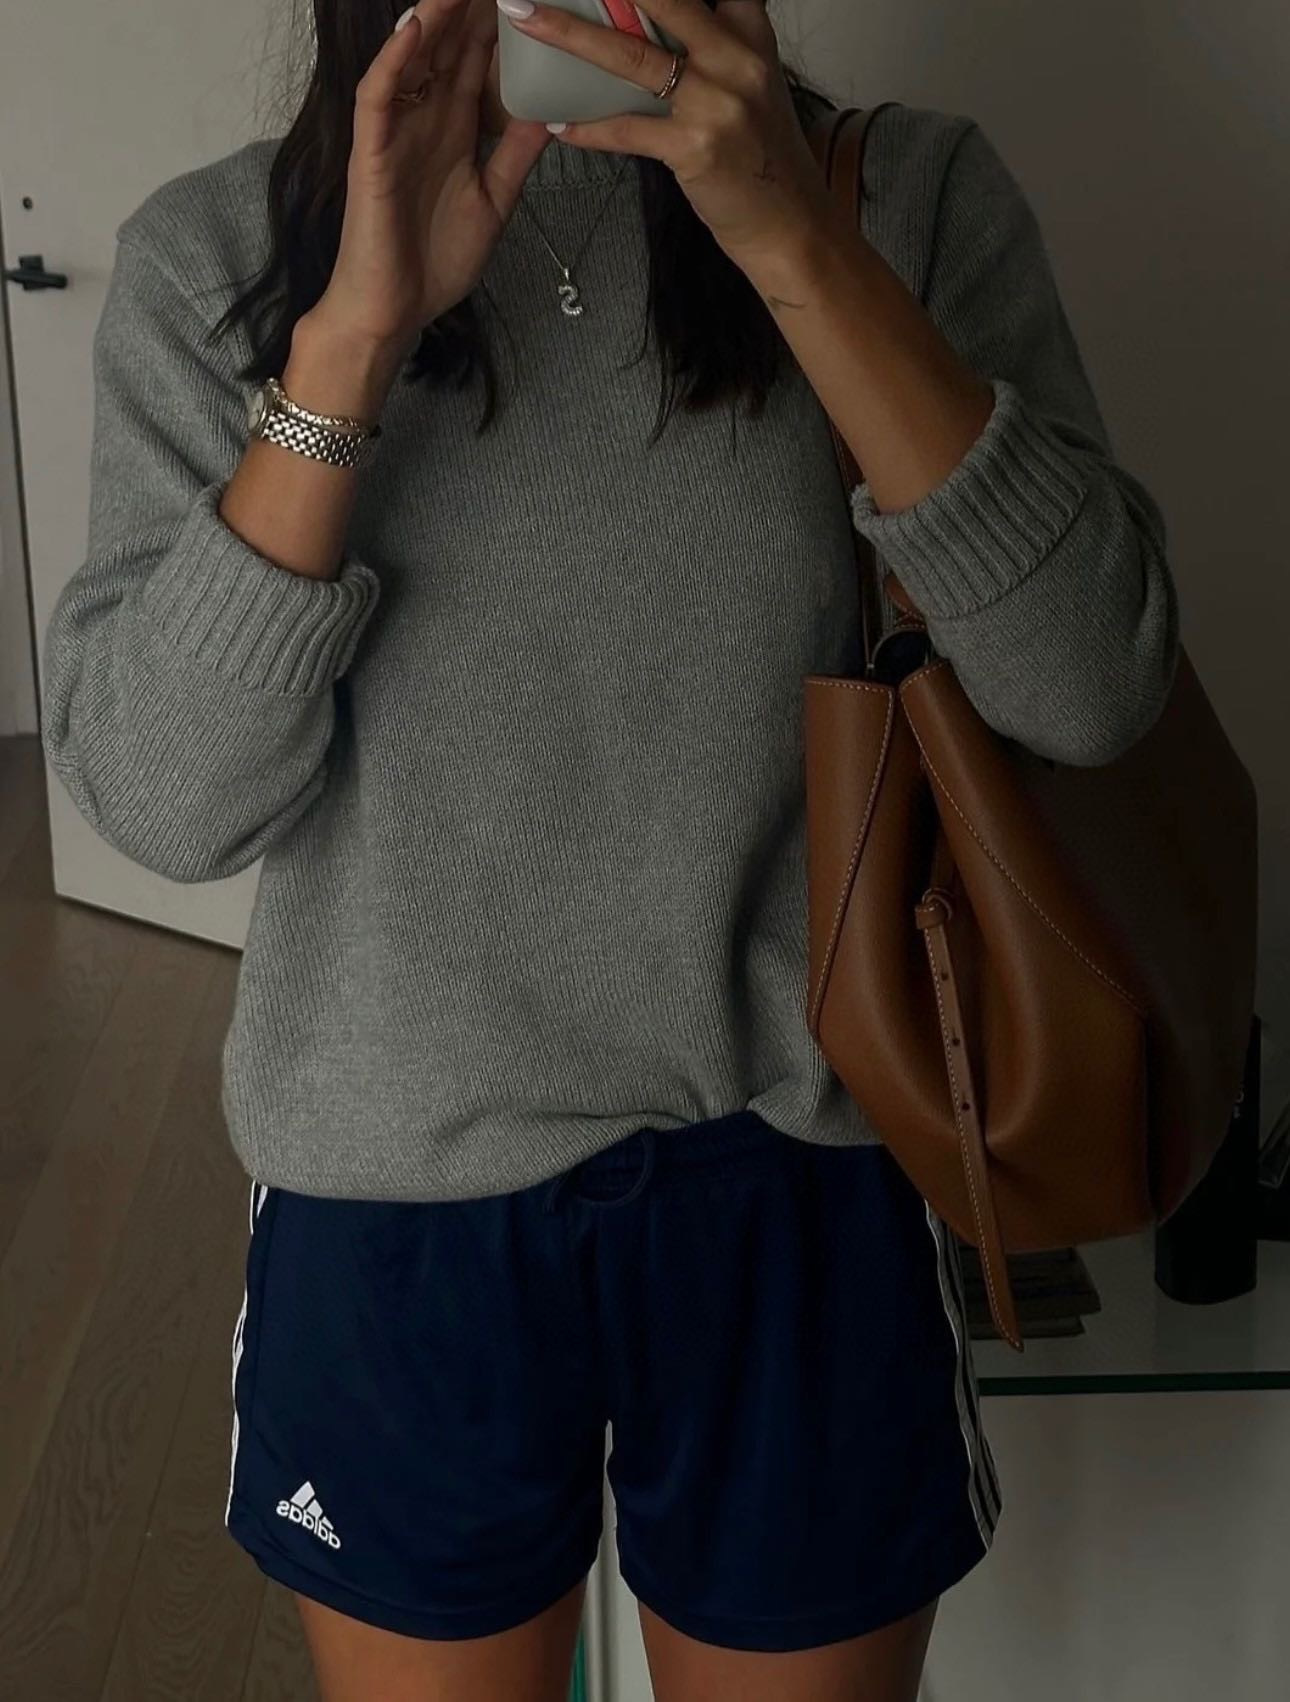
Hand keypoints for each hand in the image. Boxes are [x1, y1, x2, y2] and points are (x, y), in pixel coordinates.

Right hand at [310, 0, 551, 361]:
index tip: (528, 1)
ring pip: (415, 57)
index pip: (479, 63)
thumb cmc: (436, 261)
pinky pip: (378, 96)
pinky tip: (415, 26)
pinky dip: (394, 60)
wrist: (395, 311)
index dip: (500, 26)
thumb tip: (552, 110)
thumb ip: (517, 154)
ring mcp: (397, 132)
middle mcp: (426, 120)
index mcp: (456, 130)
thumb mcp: (495, 202)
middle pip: (450, 47)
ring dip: (436, 14)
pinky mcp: (372, 153)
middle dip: (472, 7)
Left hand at [497, 0, 836, 271]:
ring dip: (570, 35)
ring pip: (631, 56)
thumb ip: (712, 44)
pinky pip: (627, 130)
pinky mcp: (696, 149)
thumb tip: (650, 20)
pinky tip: (558, 125)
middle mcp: (737, 57)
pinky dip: (588, 128)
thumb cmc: (762, 156)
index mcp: (750, 31)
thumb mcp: (750, 82)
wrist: (791, 224)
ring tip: (527, 16)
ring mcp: (717, 102)